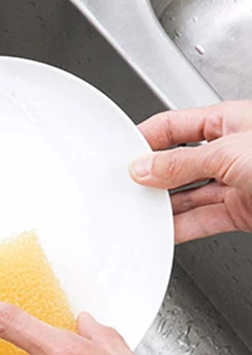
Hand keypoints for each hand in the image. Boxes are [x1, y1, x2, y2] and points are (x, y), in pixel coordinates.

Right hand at [130, 100, 251, 242]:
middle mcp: (230, 151)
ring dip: (161, 206)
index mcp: (229, 121)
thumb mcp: (229, 153)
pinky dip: (178, 229)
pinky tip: (161, 232)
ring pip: (186, 195)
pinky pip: (198, 220)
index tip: (117, 155)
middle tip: (122, 188)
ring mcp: (234, 183)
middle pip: (177, 163)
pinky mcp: (238, 212)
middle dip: (149, 176)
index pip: (173, 126)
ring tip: (137, 213)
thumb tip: (143, 167)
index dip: (144, 138)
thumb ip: (181, 163)